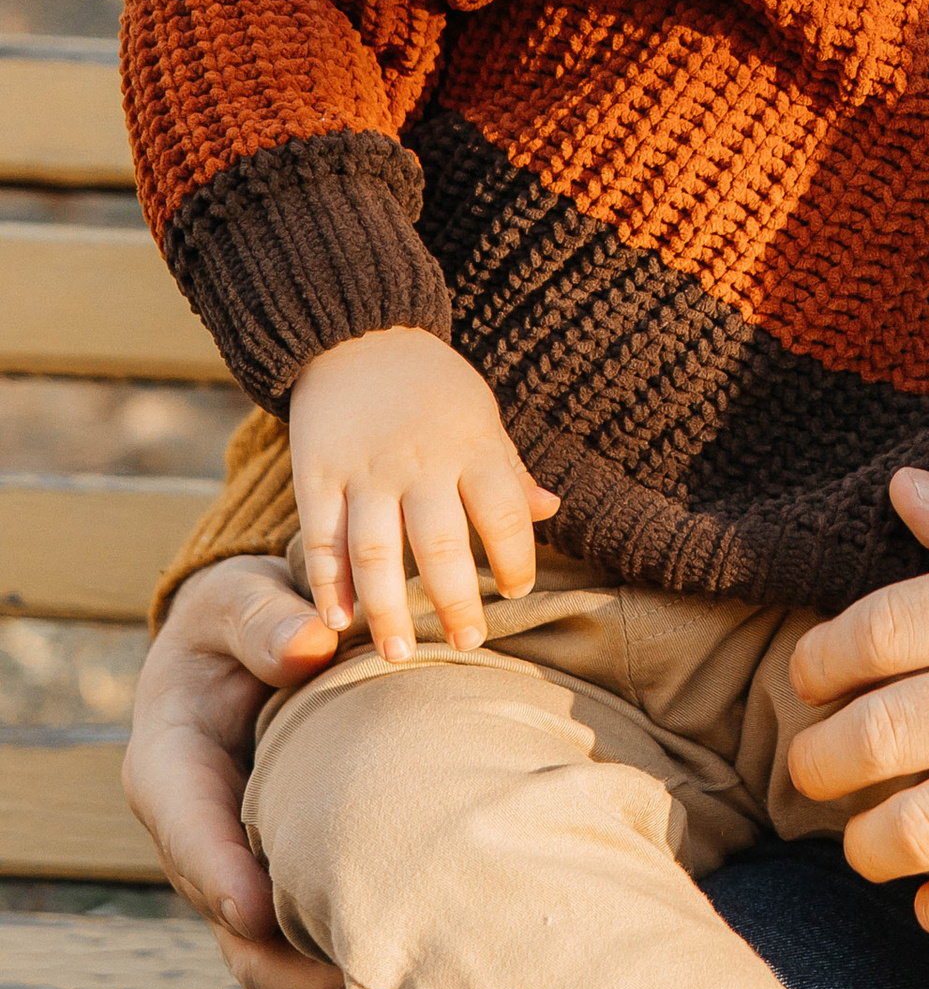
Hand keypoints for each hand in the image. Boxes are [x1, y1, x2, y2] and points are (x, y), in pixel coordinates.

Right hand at [121, 555, 347, 988]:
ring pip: (266, 940)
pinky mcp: (286, 865)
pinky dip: (344, 944)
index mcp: (170, 766)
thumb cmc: (239, 615)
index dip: (219, 873)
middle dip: (277, 958)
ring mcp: (242, 857)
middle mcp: (200, 829)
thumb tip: (310, 644)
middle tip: (344, 985)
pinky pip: (306, 921)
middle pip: (226, 911)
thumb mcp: (236, 597)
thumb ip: (263, 617)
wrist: (255, 634)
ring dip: (315, 972)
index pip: (188, 829)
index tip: (253, 911)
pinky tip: (408, 961)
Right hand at [289, 327, 556, 660]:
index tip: (517, 591)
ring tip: (398, 654)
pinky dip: (327, 583)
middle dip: (455, 600)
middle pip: (440, 542)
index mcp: (470, 444)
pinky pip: (320, 536)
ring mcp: (363, 468)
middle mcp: (418, 460)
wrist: (356, 334)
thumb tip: (551, 510)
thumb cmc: (431, 386)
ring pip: (374, 549)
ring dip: (386, 608)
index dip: (515, 557)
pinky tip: (338, 620)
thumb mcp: (481, 414)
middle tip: (467, 643)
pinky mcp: (316, 473)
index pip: (503, 512)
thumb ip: (508, 468)